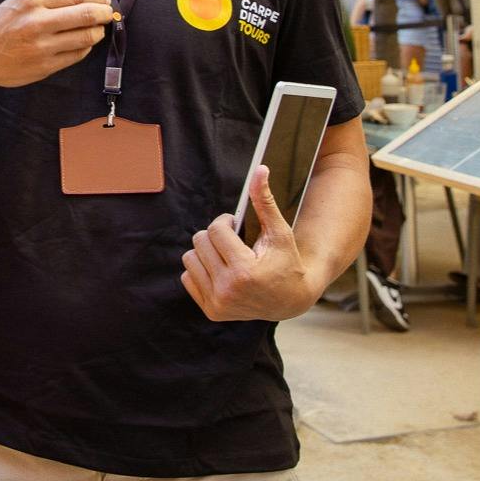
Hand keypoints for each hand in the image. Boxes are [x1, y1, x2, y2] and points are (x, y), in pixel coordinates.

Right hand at [0, 0, 114, 88]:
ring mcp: (42, 47)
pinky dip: (84, 47)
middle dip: (105, 14)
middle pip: (87, 15)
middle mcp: (37, 22)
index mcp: (31, 0)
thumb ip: (51, 0)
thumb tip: (88, 1)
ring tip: (96, 29)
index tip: (105, 0)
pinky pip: (77, 55)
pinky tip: (81, 43)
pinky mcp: (45, 67)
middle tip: (109, 14)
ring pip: (86, 37)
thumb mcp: (19, 2)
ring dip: (97, 31)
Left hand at [182, 166, 317, 322]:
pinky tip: (222, 271)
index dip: (225, 221)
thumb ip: (265, 201)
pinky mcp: (211, 311)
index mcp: (244, 271)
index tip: (235, 223)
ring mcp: (218, 304)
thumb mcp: (280, 232)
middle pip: (199, 242)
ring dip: (206, 252)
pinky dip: (201, 269)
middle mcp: (227, 290)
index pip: (215, 230)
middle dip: (216, 236)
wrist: (291, 301)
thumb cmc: (287, 262)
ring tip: (227, 256)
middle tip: (233, 241)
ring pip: (189, 258)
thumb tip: (260, 169)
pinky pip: (187, 277)